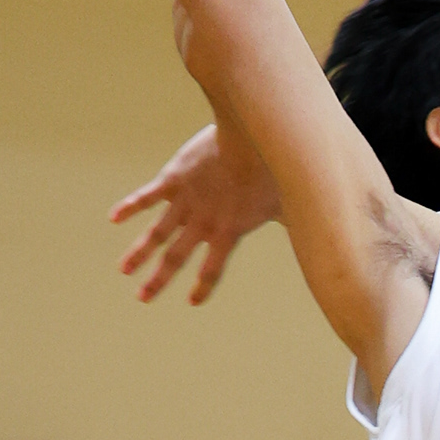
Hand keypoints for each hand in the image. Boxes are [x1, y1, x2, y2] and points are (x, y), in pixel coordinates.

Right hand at [109, 123, 280, 303]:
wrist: (249, 139)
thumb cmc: (274, 170)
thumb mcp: (288, 202)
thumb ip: (295, 219)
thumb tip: (324, 232)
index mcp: (228, 232)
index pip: (213, 269)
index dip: (203, 286)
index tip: (192, 300)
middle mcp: (202, 223)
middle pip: (176, 258)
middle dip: (158, 280)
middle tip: (142, 298)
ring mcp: (185, 201)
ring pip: (157, 233)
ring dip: (139, 252)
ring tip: (124, 269)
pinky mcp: (173, 178)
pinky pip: (147, 196)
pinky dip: (131, 207)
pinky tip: (115, 218)